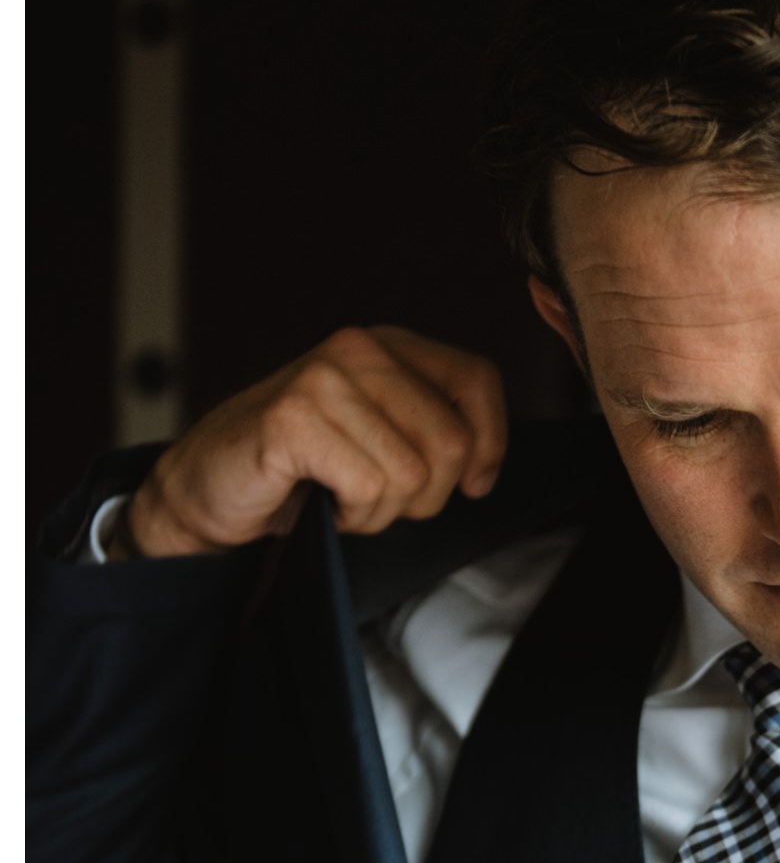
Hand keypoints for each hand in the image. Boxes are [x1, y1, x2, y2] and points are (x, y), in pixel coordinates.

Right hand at [116, 326, 507, 556]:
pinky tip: (323, 503)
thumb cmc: (298, 468)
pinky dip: (352, 516)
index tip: (472, 483)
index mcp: (387, 346)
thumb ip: (430, 429)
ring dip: (382, 510)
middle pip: (451, 441)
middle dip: (426, 495)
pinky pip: (368, 487)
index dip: (489, 442)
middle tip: (381, 499)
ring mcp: (323, 379)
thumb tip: (483, 466)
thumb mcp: (378, 435)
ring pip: (411, 474)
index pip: (477, 380)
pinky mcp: (293, 419)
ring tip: (344, 499)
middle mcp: (357, 350)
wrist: (207, 488)